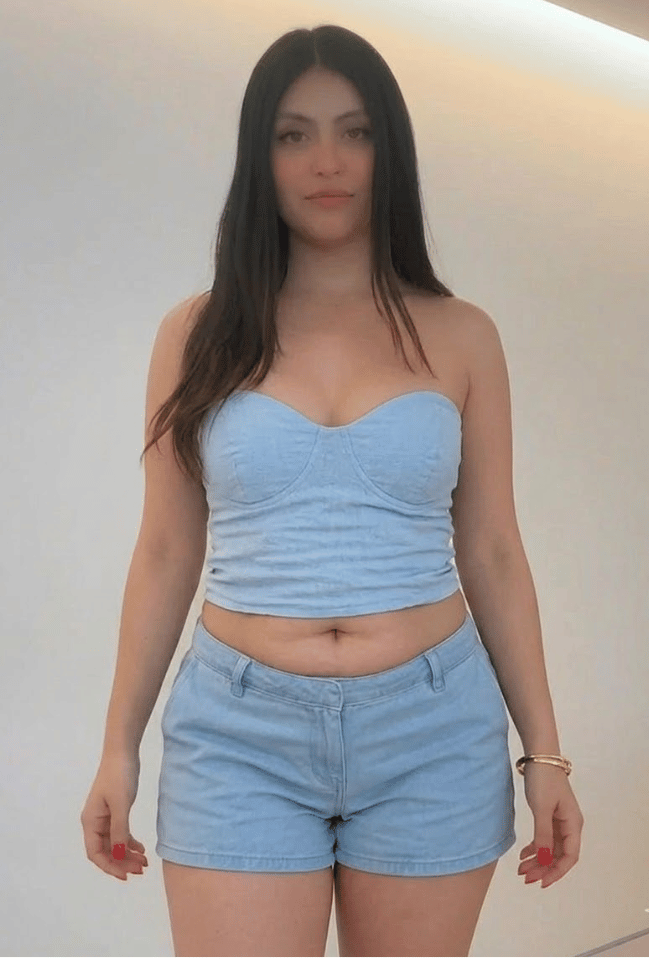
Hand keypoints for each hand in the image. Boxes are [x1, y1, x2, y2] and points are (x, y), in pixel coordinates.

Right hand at [80, 752, 148, 880]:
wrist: (123, 752)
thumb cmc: (119, 776)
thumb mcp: (121, 805)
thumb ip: (120, 831)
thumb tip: (120, 856)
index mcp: (91, 822)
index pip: (95, 853)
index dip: (110, 867)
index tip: (127, 876)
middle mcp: (94, 822)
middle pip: (106, 851)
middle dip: (122, 862)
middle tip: (142, 869)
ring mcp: (104, 816)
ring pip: (114, 843)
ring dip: (127, 854)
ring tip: (144, 862)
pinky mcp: (115, 810)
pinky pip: (120, 832)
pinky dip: (130, 842)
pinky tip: (142, 848)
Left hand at [517, 762, 583, 888]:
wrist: (539, 756)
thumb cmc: (543, 779)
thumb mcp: (541, 808)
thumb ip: (543, 835)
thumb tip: (544, 861)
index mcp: (573, 824)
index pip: (569, 856)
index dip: (556, 872)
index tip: (541, 882)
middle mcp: (569, 824)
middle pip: (559, 855)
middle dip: (543, 868)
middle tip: (525, 877)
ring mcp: (559, 820)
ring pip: (550, 848)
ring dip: (538, 860)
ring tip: (521, 869)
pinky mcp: (549, 814)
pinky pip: (544, 837)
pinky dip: (535, 847)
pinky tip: (523, 854)